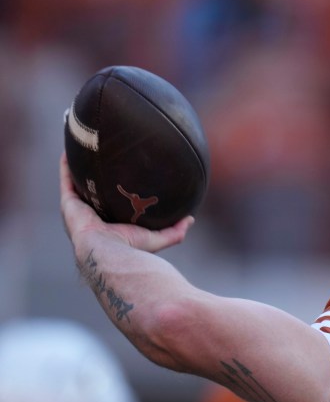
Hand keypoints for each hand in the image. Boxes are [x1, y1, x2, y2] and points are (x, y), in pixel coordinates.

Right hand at [59, 152, 193, 252]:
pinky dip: (67, 166)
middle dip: (96, 179)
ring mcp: (79, 209)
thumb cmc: (132, 248)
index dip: (116, 194)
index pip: (113, 206)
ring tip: (85, 150)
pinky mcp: (69, 203)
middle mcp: (92, 216)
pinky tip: (70, 151)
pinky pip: (66, 180)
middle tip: (104, 160)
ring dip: (79, 169)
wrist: (108, 251)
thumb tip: (190, 219)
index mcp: (110, 224)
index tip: (124, 180)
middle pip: (93, 193)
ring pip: (77, 184)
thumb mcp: (157, 238)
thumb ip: (174, 231)